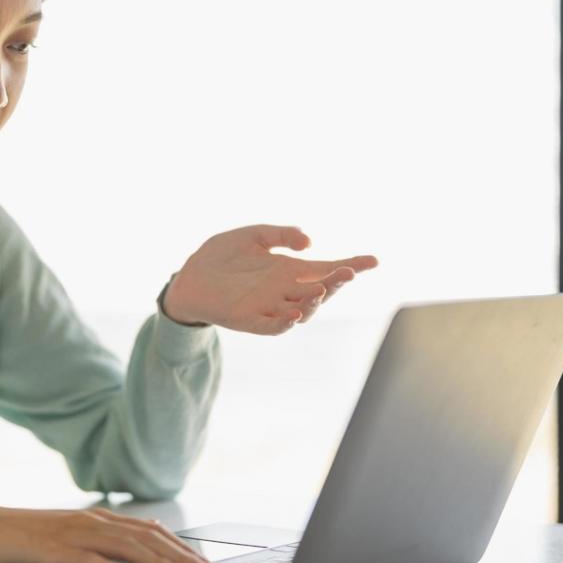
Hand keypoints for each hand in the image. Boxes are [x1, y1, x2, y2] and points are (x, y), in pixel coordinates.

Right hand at [0, 499, 214, 562]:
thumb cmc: (29, 537)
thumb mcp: (73, 536)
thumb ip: (103, 545)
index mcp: (99, 519)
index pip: (149, 531)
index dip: (179, 546)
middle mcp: (91, 522)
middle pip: (145, 537)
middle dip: (179, 556)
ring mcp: (73, 535)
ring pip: (123, 547)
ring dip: (155, 562)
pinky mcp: (52, 551)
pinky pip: (85, 560)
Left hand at [162, 225, 377, 334]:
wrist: (189, 276)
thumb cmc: (222, 255)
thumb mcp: (254, 235)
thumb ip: (281, 235)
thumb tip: (309, 242)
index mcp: (290, 271)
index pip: (327, 270)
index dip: (351, 266)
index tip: (373, 261)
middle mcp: (285, 292)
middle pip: (320, 292)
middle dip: (336, 283)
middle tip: (347, 273)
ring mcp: (269, 307)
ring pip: (301, 311)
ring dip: (314, 303)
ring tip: (323, 290)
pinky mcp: (249, 320)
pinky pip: (272, 327)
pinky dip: (284, 323)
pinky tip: (294, 315)